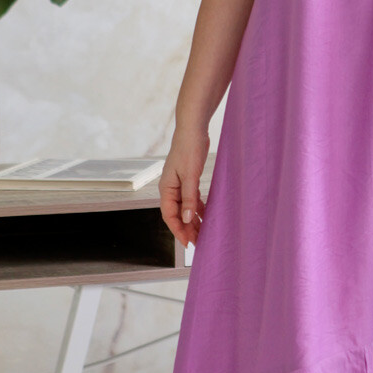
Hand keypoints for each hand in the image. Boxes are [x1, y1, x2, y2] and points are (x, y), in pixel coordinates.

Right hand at [159, 128, 209, 247]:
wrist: (193, 129)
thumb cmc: (189, 149)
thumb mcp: (190, 175)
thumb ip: (189, 198)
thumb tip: (186, 218)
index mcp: (166, 188)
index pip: (170, 215)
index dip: (178, 230)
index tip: (188, 243)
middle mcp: (171, 189)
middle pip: (177, 214)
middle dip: (187, 229)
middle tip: (199, 243)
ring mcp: (179, 185)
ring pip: (185, 208)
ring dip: (193, 221)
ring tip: (203, 234)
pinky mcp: (188, 180)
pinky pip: (192, 200)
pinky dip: (198, 208)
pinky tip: (206, 216)